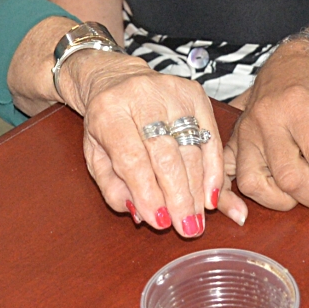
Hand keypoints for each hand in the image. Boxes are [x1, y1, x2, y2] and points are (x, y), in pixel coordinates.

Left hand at [66, 53, 244, 234]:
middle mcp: (141, 96)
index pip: (132, 157)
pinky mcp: (195, 93)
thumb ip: (112, 187)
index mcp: (108, 111)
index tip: (160, 222)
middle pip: (165, 153)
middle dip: (178, 196)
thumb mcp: (95, 156)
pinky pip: (210, 136)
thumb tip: (139, 212)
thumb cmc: (106, 125)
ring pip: (191, 147)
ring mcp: (171, 91)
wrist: (116, 79)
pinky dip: (213, 169)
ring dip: (196, 189)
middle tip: (186, 228)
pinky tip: (212, 195)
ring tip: (197, 219)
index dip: (147, 192)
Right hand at [224, 40, 308, 226]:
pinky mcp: (231, 145)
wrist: (291, 66)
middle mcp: (266, 119)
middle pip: (289, 177)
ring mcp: (244, 133)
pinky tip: (245, 213)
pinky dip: (231, 200)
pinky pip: (226, 179)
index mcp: (298, 106)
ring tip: (304, 190)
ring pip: (256, 184)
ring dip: (284, 200)